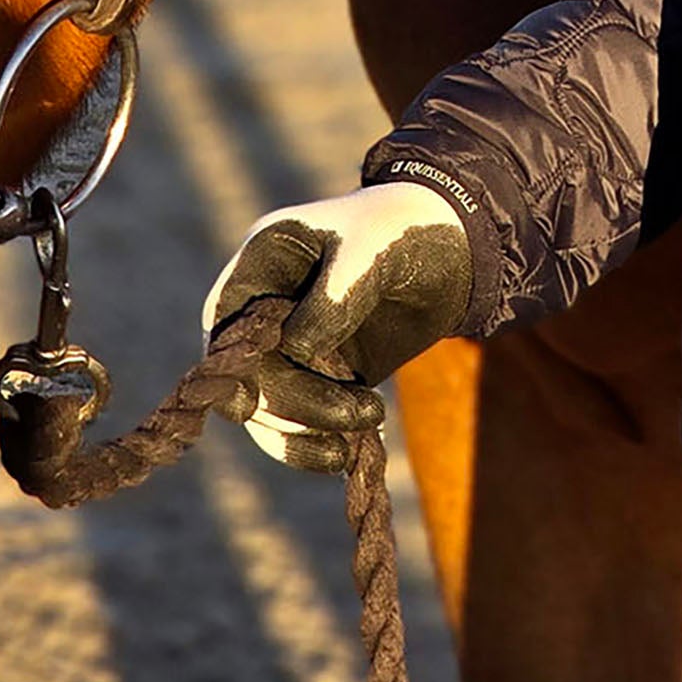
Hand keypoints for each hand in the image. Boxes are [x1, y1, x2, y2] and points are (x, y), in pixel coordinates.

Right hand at [204, 180, 472, 470]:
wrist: (458, 249)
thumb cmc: (405, 229)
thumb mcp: (371, 249)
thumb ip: (334, 295)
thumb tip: (296, 350)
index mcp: (265, 260)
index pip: (223, 321)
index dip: (227, 366)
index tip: (250, 402)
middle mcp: (269, 307)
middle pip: (249, 374)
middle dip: (292, 403)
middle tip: (352, 414)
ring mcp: (294, 346)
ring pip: (273, 407)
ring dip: (307, 429)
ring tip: (365, 426)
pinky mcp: (324, 376)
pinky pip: (303, 422)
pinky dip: (317, 443)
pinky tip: (351, 452)